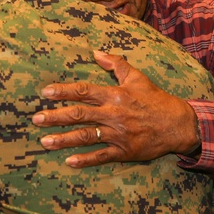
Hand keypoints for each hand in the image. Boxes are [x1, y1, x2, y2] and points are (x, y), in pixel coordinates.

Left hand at [32, 50, 200, 167]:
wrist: (177, 124)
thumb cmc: (155, 98)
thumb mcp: (137, 77)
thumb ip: (116, 63)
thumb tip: (96, 52)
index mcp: (115, 95)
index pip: (84, 92)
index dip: (64, 92)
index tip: (45, 92)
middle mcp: (114, 114)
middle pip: (79, 115)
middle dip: (55, 117)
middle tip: (36, 119)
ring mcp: (119, 134)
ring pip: (87, 136)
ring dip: (64, 139)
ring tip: (44, 141)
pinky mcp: (124, 151)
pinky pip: (102, 156)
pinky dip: (85, 159)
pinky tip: (69, 161)